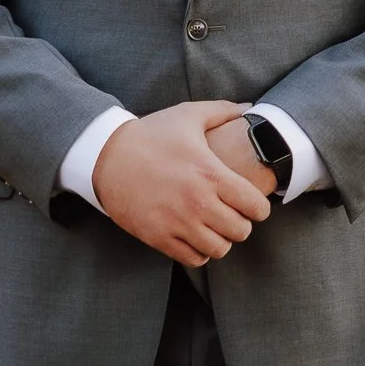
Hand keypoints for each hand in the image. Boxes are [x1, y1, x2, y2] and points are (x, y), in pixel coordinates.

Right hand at [93, 100, 272, 264]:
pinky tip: (195, 236)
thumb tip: (248, 106)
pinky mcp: (159, 237)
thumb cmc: (149, 134)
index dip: (259, 207)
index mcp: (210, 173)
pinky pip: (193, 259)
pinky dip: (199, 252)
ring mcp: (177, 222)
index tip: (251, 203)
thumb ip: (221, 110)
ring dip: (221, 239)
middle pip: (240, 231)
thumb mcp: (186, 115)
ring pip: (219, 249)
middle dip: (241, 224)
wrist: (105, 156)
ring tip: (214, 227)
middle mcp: (198, 202)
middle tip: (232, 215)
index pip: (255, 206)